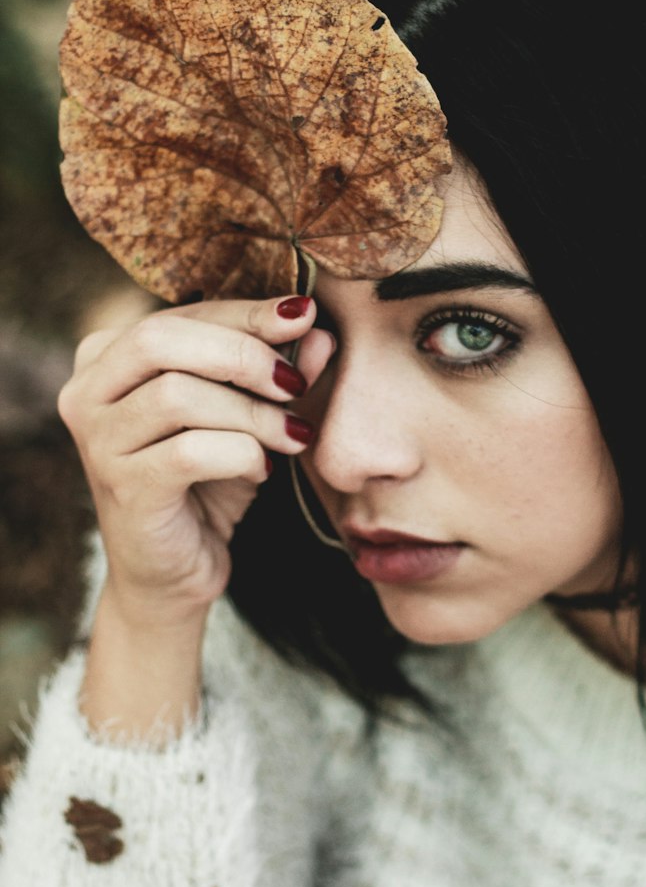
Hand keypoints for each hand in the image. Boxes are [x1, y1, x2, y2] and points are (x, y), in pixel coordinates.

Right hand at [58, 295, 335, 628]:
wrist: (173, 573)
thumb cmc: (207, 482)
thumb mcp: (246, 416)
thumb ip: (277, 371)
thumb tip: (317, 329)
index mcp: (106, 358)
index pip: (179, 314)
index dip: (246, 313)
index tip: (305, 315)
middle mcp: (86, 393)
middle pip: (161, 340)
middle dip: (242, 353)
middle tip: (294, 384)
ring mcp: (97, 443)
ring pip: (178, 396)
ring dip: (252, 414)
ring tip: (290, 437)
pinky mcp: (122, 489)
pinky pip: (190, 451)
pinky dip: (242, 454)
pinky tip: (261, 470)